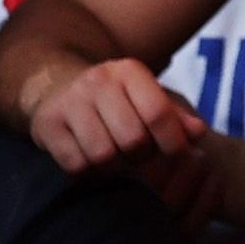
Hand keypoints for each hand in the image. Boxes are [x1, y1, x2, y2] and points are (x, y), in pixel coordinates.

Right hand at [21, 55, 209, 176]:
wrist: (57, 87)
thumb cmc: (115, 100)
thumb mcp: (147, 98)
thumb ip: (176, 116)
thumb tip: (198, 133)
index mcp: (129, 71)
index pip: (158, 113)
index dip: (172, 142)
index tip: (176, 155)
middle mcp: (98, 82)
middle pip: (132, 139)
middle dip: (140, 156)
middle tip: (138, 157)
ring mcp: (69, 102)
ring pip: (102, 154)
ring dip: (113, 166)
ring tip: (115, 160)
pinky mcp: (46, 124)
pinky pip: (75, 164)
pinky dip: (87, 171)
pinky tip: (90, 161)